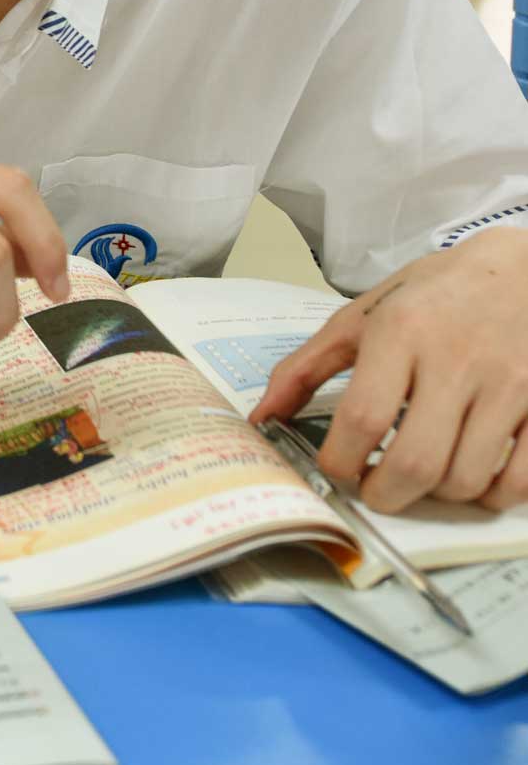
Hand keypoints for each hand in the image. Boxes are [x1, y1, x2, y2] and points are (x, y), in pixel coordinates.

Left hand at [252, 227, 527, 512]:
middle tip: (376, 487)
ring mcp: (510, 385)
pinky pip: (520, 480)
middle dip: (384, 494)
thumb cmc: (433, 294)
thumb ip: (306, 367)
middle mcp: (457, 360)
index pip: (363, 418)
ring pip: (466, 479)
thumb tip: (261, 418)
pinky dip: (490, 495)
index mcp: (401, 333)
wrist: (522, 268)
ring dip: (434, 495)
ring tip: (421, 476)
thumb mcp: (361, 316)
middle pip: (415, 463)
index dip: (341, 460)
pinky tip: (471, 476)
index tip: (337, 466)